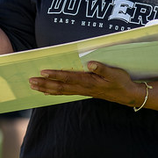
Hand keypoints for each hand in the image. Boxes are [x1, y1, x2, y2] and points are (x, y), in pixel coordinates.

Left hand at [29, 61, 144, 106]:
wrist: (127, 95)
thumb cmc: (121, 82)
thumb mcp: (115, 73)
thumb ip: (102, 68)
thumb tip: (90, 63)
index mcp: (89, 82)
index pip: (69, 78)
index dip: (56, 75)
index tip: (43, 72)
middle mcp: (83, 88)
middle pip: (60, 86)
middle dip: (45, 83)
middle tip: (30, 82)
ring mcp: (82, 91)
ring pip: (61, 90)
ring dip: (46, 88)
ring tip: (33, 86)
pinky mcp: (83, 91)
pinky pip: (65, 92)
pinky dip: (54, 92)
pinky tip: (46, 91)